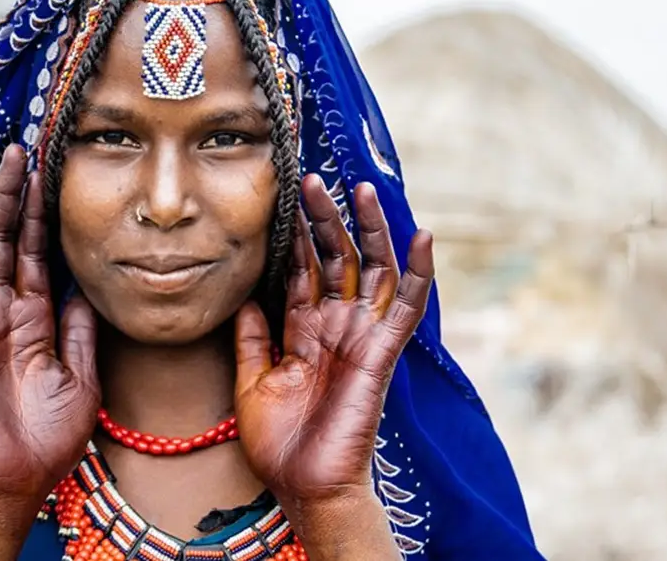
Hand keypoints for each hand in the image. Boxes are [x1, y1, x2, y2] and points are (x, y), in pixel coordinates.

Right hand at [0, 145, 99, 501]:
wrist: (16, 479)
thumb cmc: (51, 437)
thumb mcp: (82, 378)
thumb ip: (79, 330)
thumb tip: (86, 286)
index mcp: (36, 316)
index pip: (36, 251)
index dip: (39, 213)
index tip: (44, 172)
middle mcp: (1, 309)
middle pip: (2, 239)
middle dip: (9, 196)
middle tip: (16, 151)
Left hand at [234, 174, 433, 505]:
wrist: (304, 486)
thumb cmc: (279, 443)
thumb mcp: (253, 382)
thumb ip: (253, 339)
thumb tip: (244, 297)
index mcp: (304, 330)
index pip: (302, 270)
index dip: (295, 236)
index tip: (284, 197)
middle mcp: (335, 325)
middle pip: (335, 259)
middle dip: (325, 219)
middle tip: (312, 180)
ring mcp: (360, 336)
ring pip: (371, 270)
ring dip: (369, 230)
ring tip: (360, 189)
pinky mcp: (380, 353)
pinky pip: (405, 308)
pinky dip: (417, 273)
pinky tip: (422, 237)